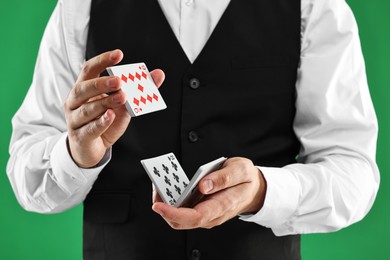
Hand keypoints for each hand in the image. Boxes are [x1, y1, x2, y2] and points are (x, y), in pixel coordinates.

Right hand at [64, 49, 164, 167]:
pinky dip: (101, 122)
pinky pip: (90, 128)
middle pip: (84, 88)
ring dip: (105, 102)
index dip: (102, 61)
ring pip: (87, 109)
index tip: (118, 55)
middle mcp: (75, 102)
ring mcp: (75, 120)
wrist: (93, 149)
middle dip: (102, 83)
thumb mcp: (123, 104)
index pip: (89, 69)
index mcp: (84, 89)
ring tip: (122, 97)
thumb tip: (158, 74)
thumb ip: (138, 89)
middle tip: (119, 81)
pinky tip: (111, 116)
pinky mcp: (80, 136)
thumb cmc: (105, 122)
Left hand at [152, 157, 266, 228]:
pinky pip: (183, 211)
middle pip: (182, 222)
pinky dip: (172, 202)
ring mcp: (206, 215)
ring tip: (160, 183)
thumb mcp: (240, 170)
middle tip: (156, 186)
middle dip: (164, 208)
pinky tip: (169, 187)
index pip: (195, 216)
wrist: (254, 189)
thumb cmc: (246, 179)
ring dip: (166, 204)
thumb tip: (203, 186)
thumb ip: (223, 178)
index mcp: (223, 205)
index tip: (159, 205)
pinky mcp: (202, 211)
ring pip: (180, 219)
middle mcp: (212, 215)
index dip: (174, 213)